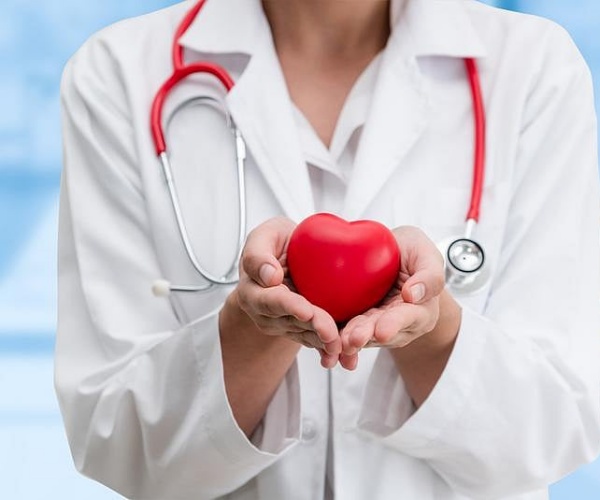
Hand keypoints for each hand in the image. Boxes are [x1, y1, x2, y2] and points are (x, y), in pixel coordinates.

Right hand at [233, 217, 341, 367]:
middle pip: (291, 322)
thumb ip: (258, 254)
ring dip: (323, 342)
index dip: (288, 306)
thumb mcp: (264, 235)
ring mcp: (285, 324)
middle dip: (313, 328)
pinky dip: (330, 349)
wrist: (288, 256)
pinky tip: (345, 357)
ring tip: (342, 347)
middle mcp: (267, 314)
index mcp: (254, 291)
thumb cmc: (275, 243)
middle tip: (331, 331)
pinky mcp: (304, 330)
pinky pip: (317, 341)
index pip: (269, 300)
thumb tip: (269, 276)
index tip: (305, 309)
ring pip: (306, 335)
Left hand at [339, 226, 445, 369]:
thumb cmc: (412, 252)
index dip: (394, 324)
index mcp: (420, 311)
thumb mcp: (426, 254)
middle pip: (381, 331)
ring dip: (349, 341)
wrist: (392, 253)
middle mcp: (400, 325)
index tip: (382, 330)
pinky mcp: (357, 324)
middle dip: (366, 335)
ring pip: (363, 336)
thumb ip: (430, 274)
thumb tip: (414, 295)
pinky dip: (337, 339)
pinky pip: (347, 333)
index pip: (408, 318)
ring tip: (338, 342)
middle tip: (354, 339)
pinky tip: (327, 344)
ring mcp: (377, 326)